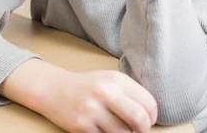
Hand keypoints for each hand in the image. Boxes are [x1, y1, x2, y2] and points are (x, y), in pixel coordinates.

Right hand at [40, 69, 157, 132]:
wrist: (54, 89)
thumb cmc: (87, 87)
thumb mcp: (109, 80)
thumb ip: (131, 94)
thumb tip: (151, 117)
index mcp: (116, 79)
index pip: (149, 103)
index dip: (152, 117)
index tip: (147, 121)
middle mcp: (104, 92)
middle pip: (140, 120)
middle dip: (143, 130)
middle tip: (137, 130)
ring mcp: (92, 110)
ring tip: (118, 129)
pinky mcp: (81, 126)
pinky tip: (103, 130)